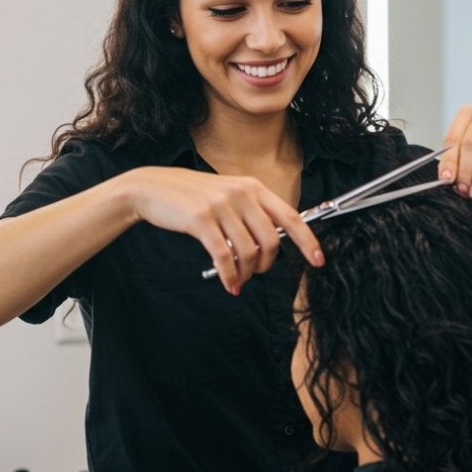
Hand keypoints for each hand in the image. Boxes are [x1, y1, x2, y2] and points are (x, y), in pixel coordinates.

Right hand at [123, 167, 323, 293]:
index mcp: (253, 188)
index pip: (290, 216)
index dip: (308, 241)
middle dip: (267, 264)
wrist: (152, 187)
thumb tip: (271, 242)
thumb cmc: (192, 196)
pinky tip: (229, 284)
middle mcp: (241, 194)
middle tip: (256, 273)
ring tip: (238, 280)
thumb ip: (250, 212)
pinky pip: (225, 257)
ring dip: (246, 274)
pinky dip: (230, 276)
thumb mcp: (227, 194)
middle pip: (271, 240)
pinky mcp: (201, 219)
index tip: (318, 260)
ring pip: (249, 251)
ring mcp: (221, 205)